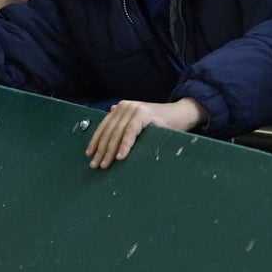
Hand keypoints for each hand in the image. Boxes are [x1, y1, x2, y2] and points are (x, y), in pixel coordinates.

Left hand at [85, 98, 205, 169]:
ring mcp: (134, 108)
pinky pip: (130, 132)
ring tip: (105, 164)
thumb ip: (124, 121)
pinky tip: (120, 156)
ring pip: (117, 132)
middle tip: (95, 165)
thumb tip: (110, 114)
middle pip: (109, 130)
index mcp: (122, 107)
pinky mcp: (144, 114)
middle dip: (101, 149)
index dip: (96, 141)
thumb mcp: (138, 122)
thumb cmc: (160, 122)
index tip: (90, 155)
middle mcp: (126, 106)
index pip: (104, 126)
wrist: (181, 114)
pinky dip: (124, 145)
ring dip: (110, 151)